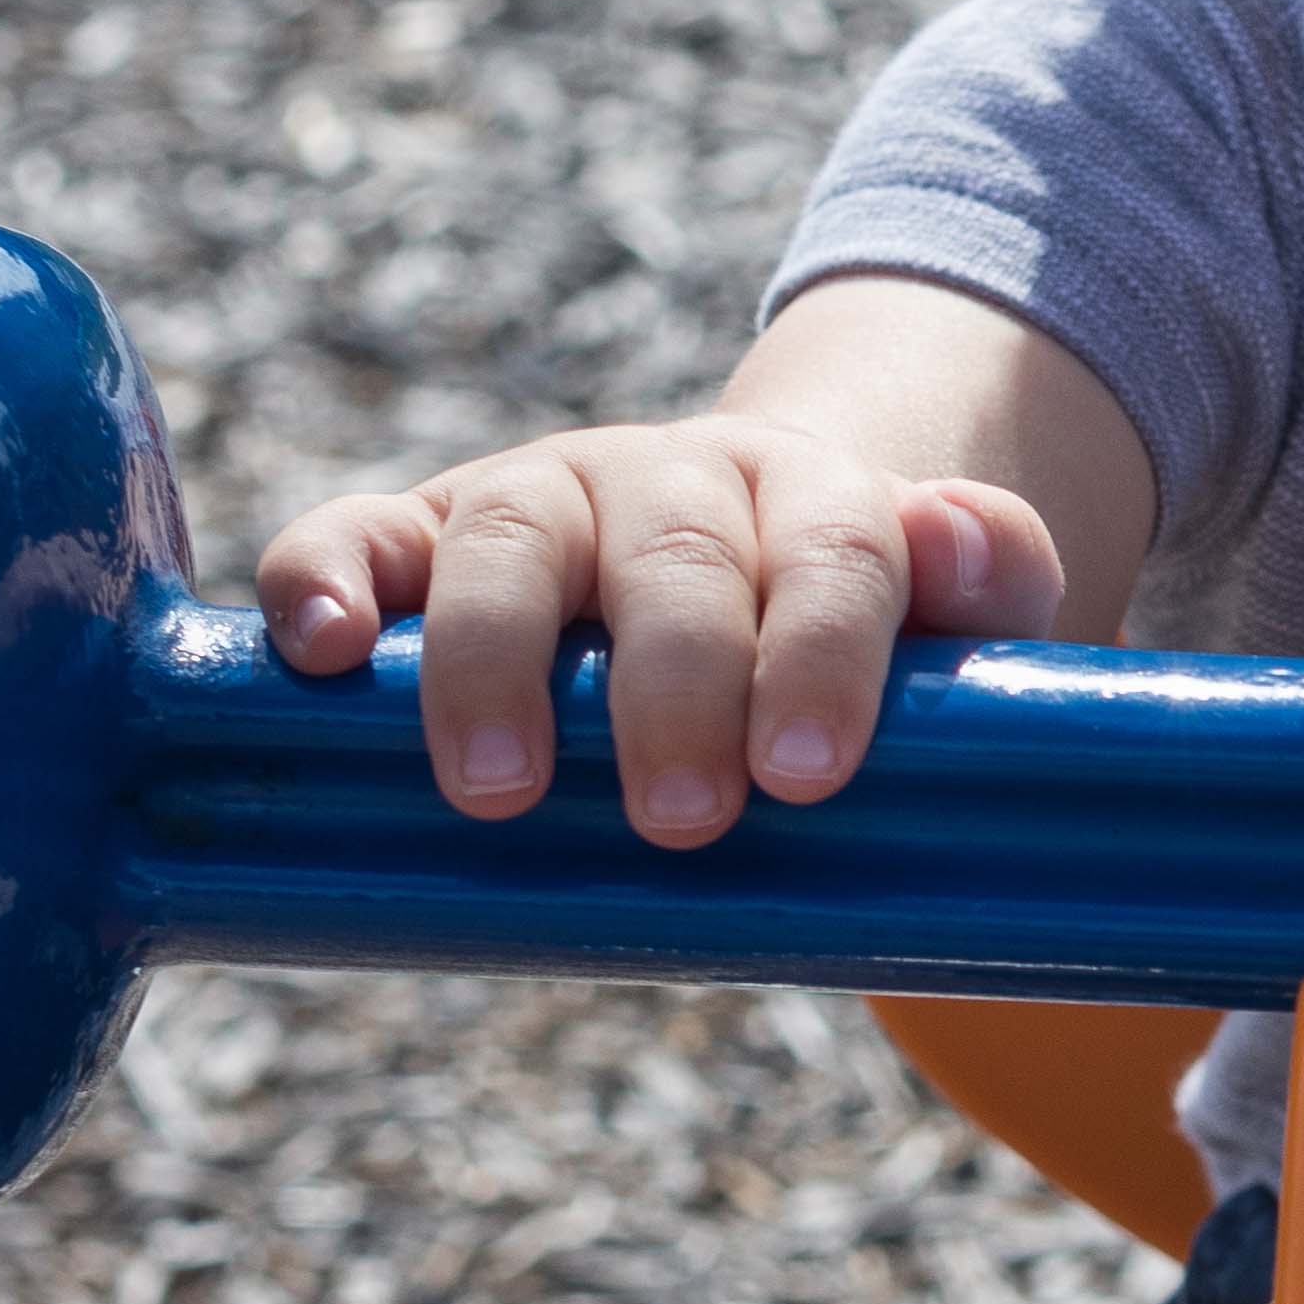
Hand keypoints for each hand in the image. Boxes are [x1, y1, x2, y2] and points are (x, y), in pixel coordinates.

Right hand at [257, 416, 1065, 850]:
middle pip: (672, 555)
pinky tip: (314, 651)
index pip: (835, 555)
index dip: (819, 654)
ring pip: (505, 542)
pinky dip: (322, 577)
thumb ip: (989, 582)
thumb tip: (968, 546)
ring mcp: (540, 502)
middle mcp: (670, 483)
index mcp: (815, 502)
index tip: (806, 774)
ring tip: (497, 791)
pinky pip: (354, 535)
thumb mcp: (955, 619)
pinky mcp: (421, 535)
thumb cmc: (849, 642)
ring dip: (495, 661)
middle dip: (672, 685)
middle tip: (682, 819)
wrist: (746, 560)